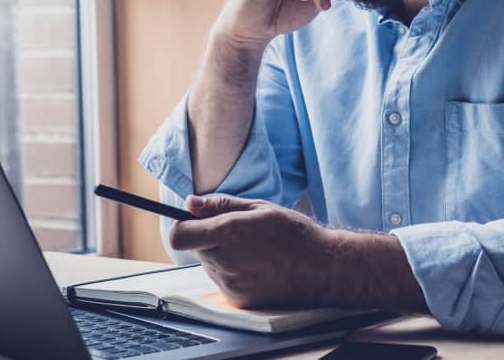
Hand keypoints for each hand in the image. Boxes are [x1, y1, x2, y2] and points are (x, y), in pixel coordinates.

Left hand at [168, 195, 341, 308]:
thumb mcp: (260, 207)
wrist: (323, 269)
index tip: (194, 221)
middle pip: (196, 248)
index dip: (183, 226)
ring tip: (254, 250)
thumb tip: (190, 203)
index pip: (180, 235)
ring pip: (209, 264)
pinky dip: (232, 272)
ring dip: (221, 255)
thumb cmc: (295, 234)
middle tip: (239, 233)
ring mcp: (231, 284)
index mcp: (229, 233)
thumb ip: (220, 205)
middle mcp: (225, 261)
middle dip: (209, 238)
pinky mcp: (239, 299)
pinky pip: (223, 280)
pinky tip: (258, 266)